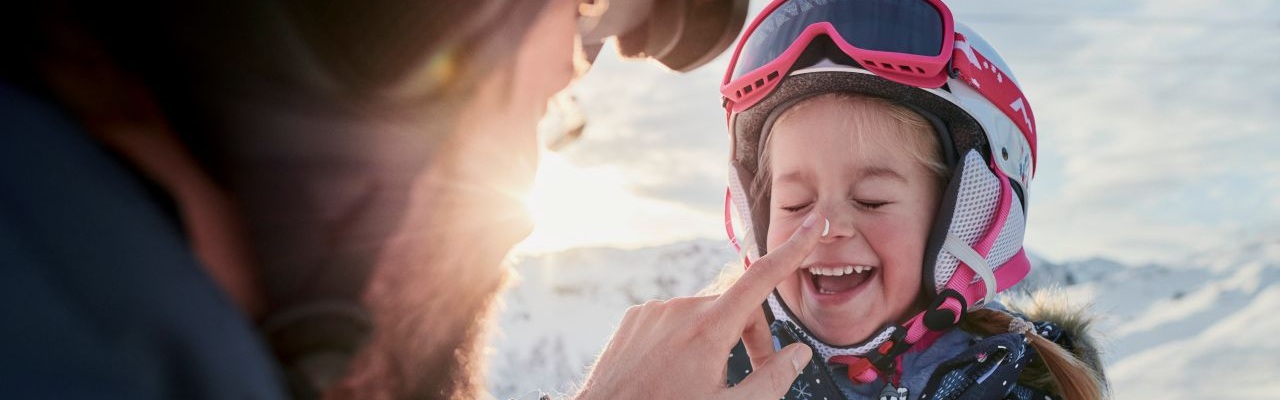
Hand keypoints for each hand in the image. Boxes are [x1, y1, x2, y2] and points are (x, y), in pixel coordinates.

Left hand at [573, 212, 826, 399]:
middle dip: (749, 336)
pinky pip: (673, 318)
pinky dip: (683, 338)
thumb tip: (798, 353)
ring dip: (714, 338)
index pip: (762, 278)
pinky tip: (673, 368)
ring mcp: (655, 311)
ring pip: (704, 314)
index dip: (794, 250)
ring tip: (699, 377)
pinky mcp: (635, 317)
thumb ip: (771, 380)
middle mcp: (681, 309)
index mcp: (709, 329)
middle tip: (746, 373)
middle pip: (735, 307)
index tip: (814, 224)